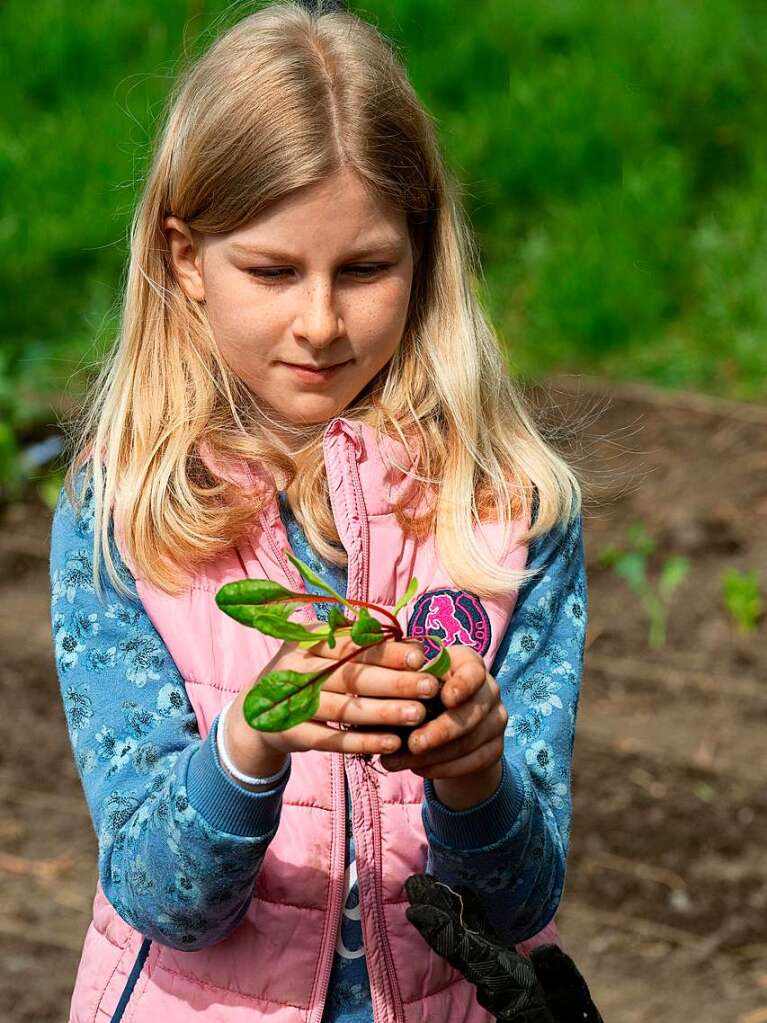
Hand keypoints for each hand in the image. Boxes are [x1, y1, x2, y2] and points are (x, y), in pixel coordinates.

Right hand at [223, 633, 437, 771]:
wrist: (257, 715)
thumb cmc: (307, 676)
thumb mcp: (323, 654)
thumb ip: (359, 646)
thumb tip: (412, 641)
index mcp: (307, 641)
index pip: (352, 644)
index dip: (387, 650)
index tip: (421, 656)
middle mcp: (295, 669)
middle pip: (351, 676)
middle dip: (394, 682)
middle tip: (430, 687)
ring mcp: (290, 703)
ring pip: (343, 708)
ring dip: (384, 712)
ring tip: (418, 715)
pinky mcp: (290, 734)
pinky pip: (332, 740)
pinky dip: (363, 742)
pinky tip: (392, 742)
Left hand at [379, 645, 507, 781]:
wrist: (443, 718)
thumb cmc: (421, 689)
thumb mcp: (415, 678)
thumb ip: (408, 679)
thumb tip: (392, 686)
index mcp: (470, 664)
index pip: (474, 672)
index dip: (462, 686)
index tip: (445, 698)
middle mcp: (489, 690)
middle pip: (472, 713)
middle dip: (441, 731)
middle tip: (413, 743)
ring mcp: (496, 720)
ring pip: (469, 742)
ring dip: (434, 756)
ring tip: (403, 761)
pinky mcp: (495, 747)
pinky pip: (473, 762)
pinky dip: (444, 768)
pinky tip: (419, 768)